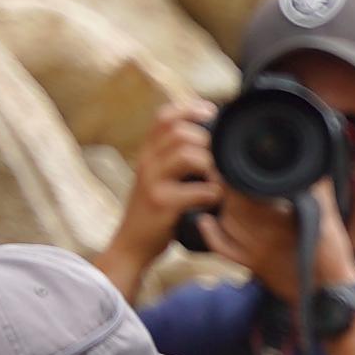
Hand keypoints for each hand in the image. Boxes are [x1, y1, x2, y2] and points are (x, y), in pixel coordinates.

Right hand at [104, 96, 220, 278]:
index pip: (164, 117)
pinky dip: (214, 193)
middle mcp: (147, 162)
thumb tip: (206, 141)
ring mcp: (152, 182)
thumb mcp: (158, 178)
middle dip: (208, 140)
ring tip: (220, 178)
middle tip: (221, 157)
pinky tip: (216, 200)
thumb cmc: (154, 211)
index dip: (189, 109)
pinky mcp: (162, 204)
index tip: (211, 112)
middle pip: (180, 132)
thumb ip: (174, 159)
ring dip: (212, 164)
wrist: (132, 245)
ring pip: (187, 155)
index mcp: (148, 153)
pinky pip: (197, 191)